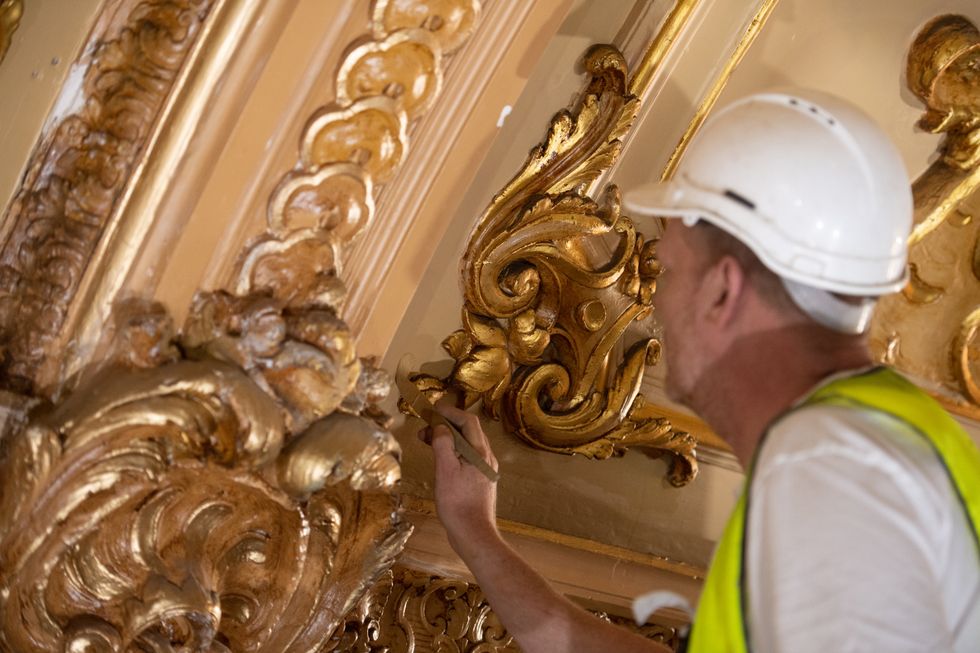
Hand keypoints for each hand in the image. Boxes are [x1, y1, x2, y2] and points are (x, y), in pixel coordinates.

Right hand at [419, 402, 499, 554]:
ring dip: (448, 438)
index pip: (468, 421)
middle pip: (469, 431)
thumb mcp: (445, 471)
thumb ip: (443, 445)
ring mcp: (485, 470)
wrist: (473, 534)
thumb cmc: (458, 504)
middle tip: (425, 427)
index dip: (451, 412)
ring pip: (467, 444)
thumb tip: (440, 427)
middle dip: (446, 424)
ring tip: (428, 440)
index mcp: (480, 453)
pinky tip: (440, 459)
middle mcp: (487, 458)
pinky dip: (453, 451)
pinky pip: (467, 457)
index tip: (433, 409)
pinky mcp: (480, 481)